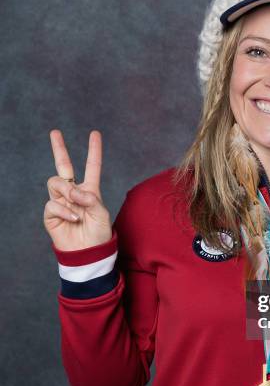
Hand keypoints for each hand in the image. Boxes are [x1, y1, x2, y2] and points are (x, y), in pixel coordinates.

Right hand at [44, 130, 112, 250]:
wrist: (87, 253)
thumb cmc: (98, 234)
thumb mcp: (101, 214)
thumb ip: (90, 198)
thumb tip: (73, 190)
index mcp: (90, 190)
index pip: (92, 166)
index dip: (94, 150)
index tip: (95, 134)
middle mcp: (74, 193)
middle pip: (64, 166)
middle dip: (59, 148)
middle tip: (55, 132)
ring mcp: (61, 202)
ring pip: (56, 182)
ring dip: (66, 190)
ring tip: (75, 203)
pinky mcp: (51, 214)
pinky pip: (52, 203)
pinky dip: (64, 210)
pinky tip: (73, 219)